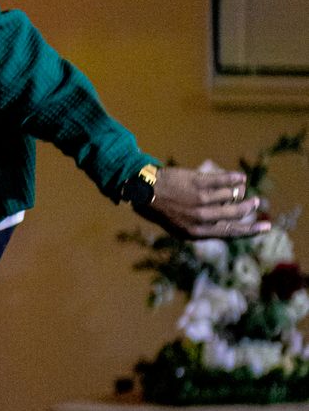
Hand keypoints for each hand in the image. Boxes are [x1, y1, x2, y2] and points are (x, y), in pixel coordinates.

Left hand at [146, 166, 269, 238]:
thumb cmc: (162, 209)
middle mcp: (200, 218)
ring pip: (230, 195)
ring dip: (238, 192)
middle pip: (235, 213)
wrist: (143, 190)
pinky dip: (234, 178)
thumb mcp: (180, 227)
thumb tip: (228, 226)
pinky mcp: (197, 183)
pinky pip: (223, 180)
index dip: (251, 230)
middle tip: (256, 202)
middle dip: (248, 208)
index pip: (231, 232)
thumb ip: (203, 228)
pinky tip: (240, 177)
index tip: (267, 226)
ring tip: (239, 189)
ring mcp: (199, 200)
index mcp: (196, 232)